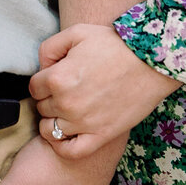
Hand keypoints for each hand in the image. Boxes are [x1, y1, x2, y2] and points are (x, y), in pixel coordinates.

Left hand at [30, 23, 173, 159]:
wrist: (151, 61)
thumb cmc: (115, 44)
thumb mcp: (77, 32)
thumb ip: (49, 48)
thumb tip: (42, 68)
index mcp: (57, 78)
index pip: (34, 88)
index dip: (44, 81)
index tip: (58, 77)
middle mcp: (66, 103)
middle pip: (42, 108)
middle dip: (50, 98)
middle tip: (69, 90)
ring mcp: (83, 123)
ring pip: (49, 130)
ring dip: (54, 120)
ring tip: (68, 110)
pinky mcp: (100, 136)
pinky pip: (69, 151)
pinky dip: (62, 147)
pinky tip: (66, 135)